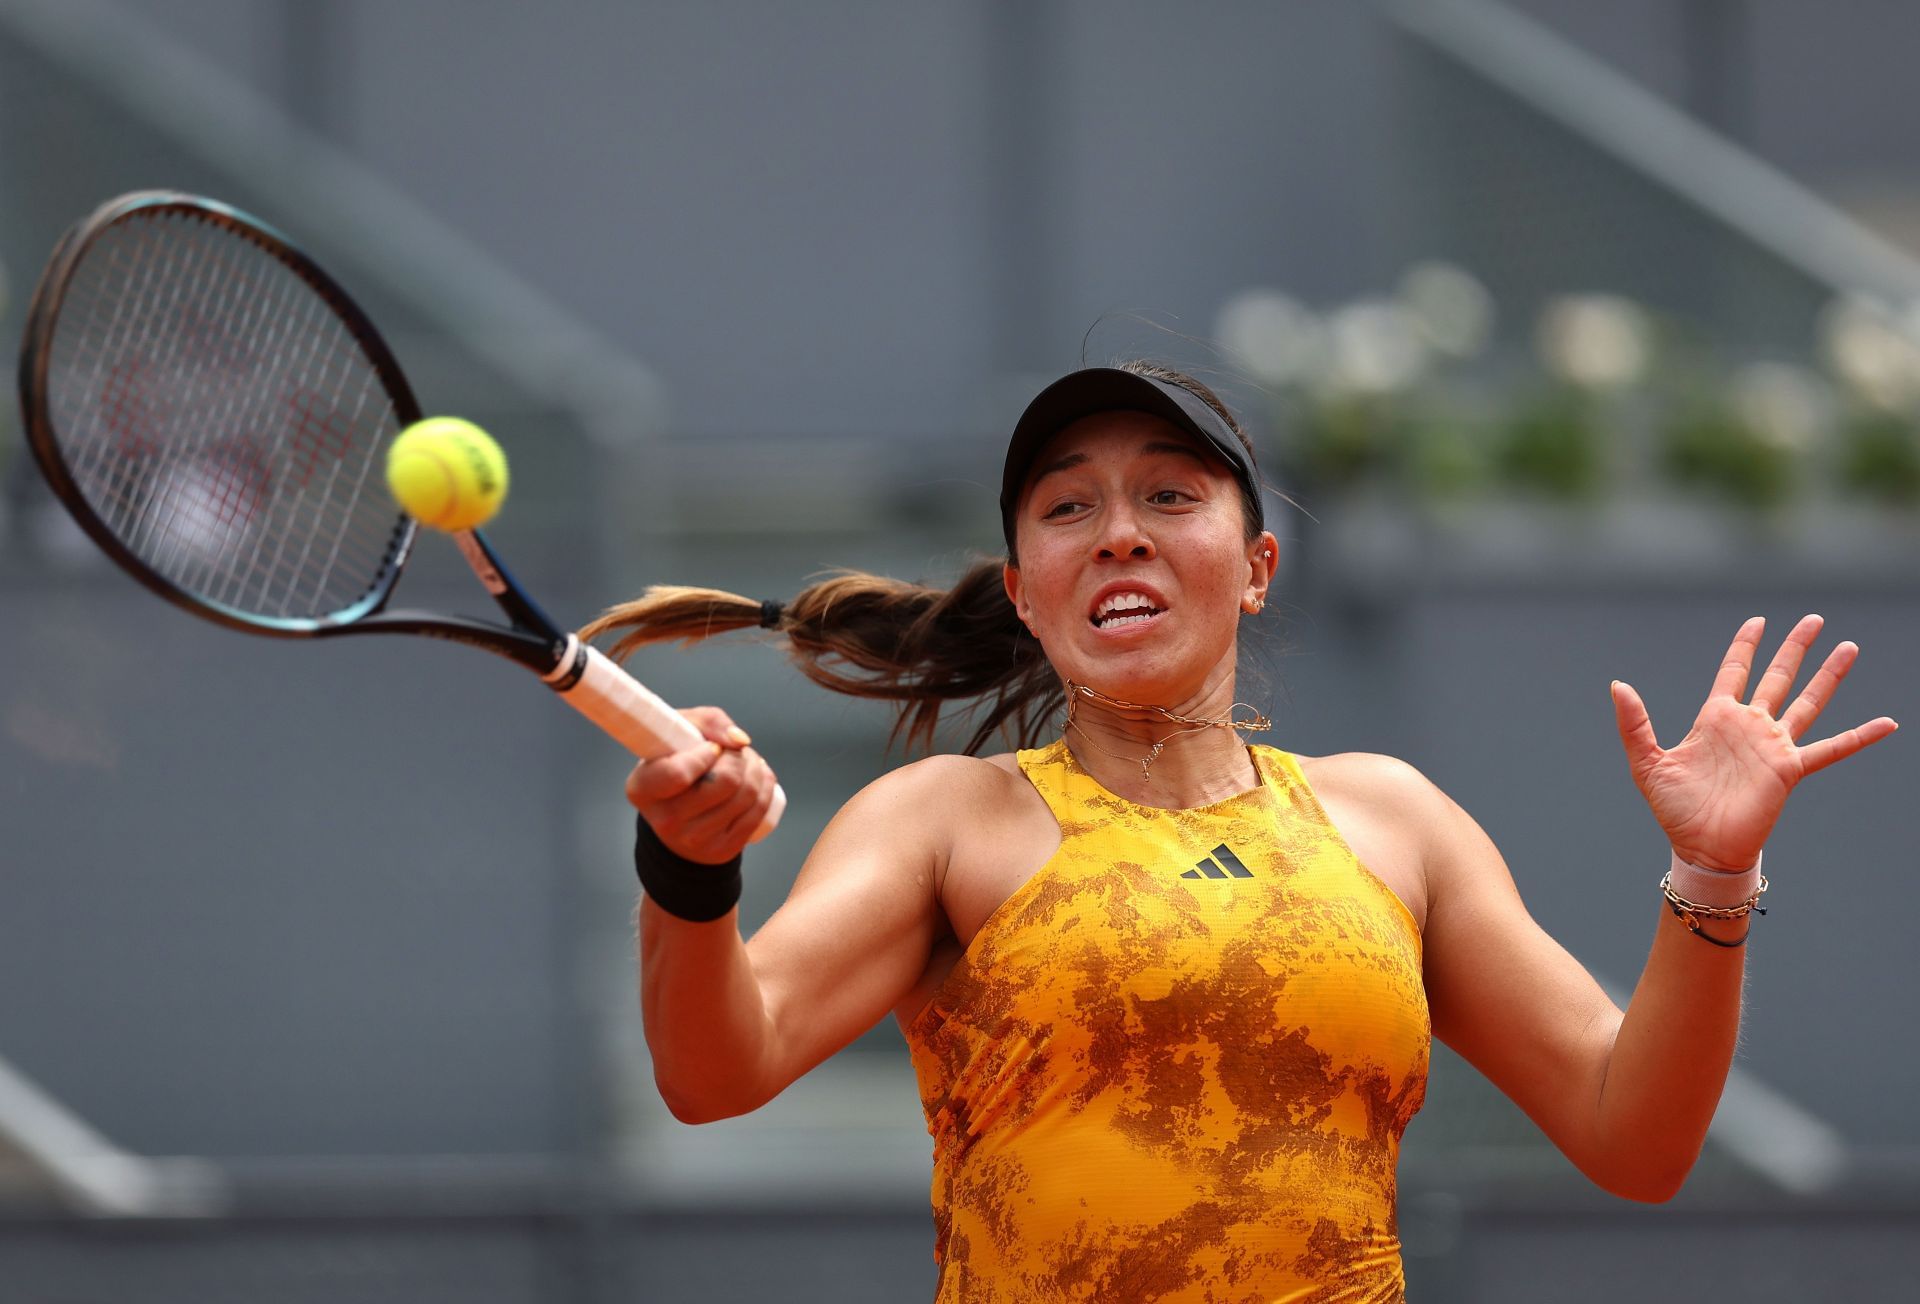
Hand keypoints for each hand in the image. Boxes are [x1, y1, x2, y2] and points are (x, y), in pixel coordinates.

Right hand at [625, 707, 778, 864]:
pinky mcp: (721, 850)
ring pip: (747, 794)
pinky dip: (765, 786)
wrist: (679, 812)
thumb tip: (740, 741)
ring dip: (755, 768)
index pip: (680, 773)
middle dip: (739, 757)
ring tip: (745, 761)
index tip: (711, 747)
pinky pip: (758, 812)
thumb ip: (708, 722)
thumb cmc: (678, 760)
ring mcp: (694, 840)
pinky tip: (758, 776)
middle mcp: (665, 820)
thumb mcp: (681, 732)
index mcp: (643, 789)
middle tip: (732, 751)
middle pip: (726, 781)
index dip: (706, 754)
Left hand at [1610, 615, 1898, 870]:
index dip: (1745, 646)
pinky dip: (1860, 737)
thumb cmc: (1674, 809)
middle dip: (1794, 648)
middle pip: (1777, 677)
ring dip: (1828, 676)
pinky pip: (1832, 749)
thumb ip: (1633, 723)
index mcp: (1715, 719)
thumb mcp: (1646, 762)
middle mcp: (1749, 727)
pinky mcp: (1790, 769)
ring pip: (1808, 702)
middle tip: (1813, 619)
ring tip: (1848, 647)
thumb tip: (1617, 684)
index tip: (1758, 620)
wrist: (1700, 847)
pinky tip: (1887, 723)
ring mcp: (1772, 746)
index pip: (1734, 671)